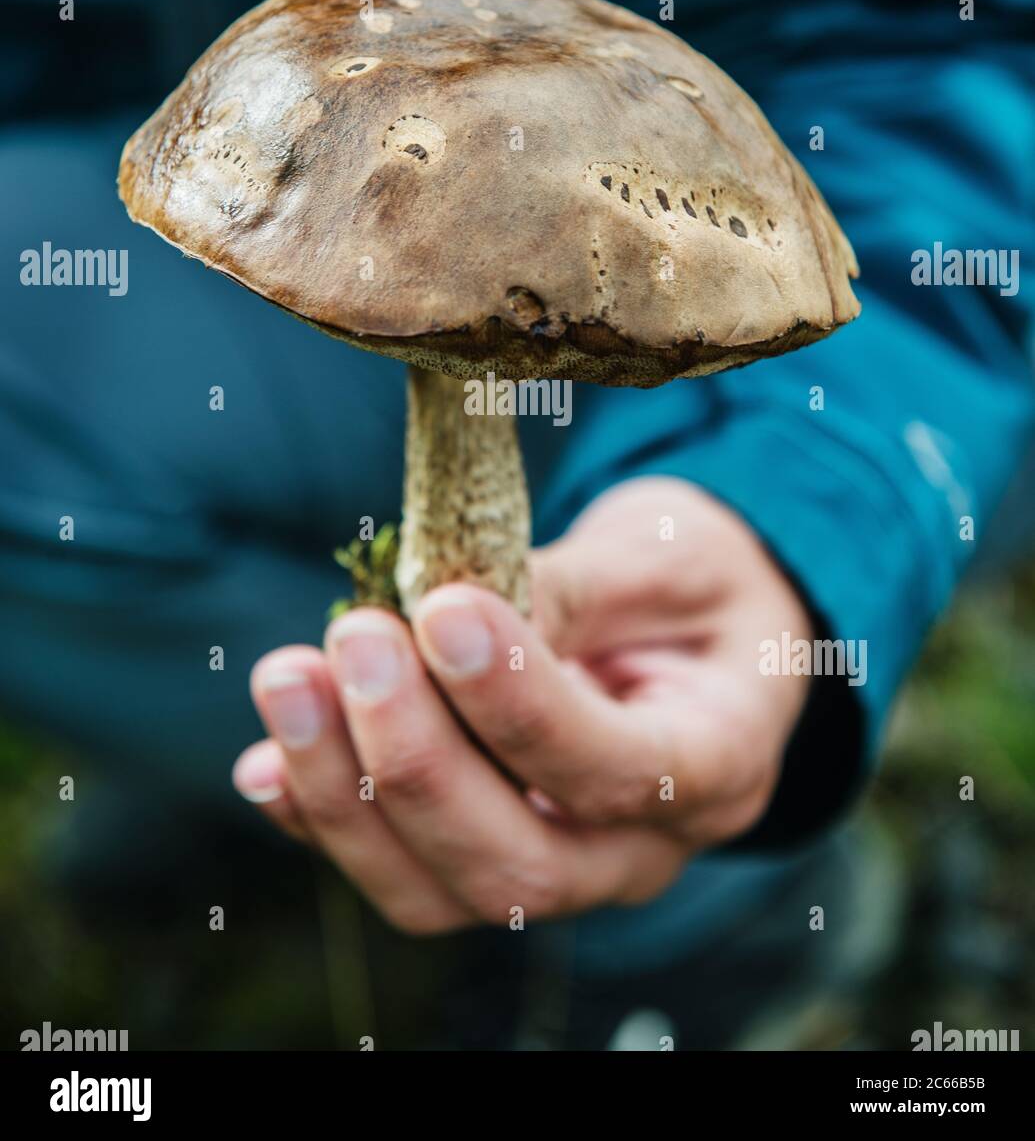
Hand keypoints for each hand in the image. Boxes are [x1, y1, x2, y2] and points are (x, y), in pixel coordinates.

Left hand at [233, 477, 812, 933]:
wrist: (692, 635)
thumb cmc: (689, 585)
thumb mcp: (660, 561)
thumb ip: (567, 589)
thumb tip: (439, 606)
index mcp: (718, 765)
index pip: (622, 771)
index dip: (523, 705)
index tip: (444, 610)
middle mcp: (637, 851)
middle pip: (519, 866)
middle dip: (417, 761)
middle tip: (356, 638)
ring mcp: (556, 870)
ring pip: (441, 892)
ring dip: (346, 795)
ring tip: (288, 678)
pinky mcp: (480, 859)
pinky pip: (396, 873)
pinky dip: (321, 820)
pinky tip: (266, 762)